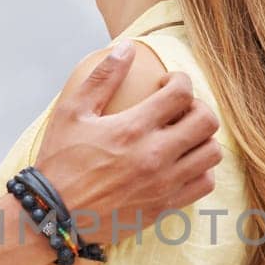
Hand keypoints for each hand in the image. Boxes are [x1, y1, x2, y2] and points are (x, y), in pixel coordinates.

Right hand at [34, 45, 222, 246]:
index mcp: (133, 128)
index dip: (180, 80)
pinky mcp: (164, 207)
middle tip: (178, 110)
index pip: (182, 93)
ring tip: (182, 136)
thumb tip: (127, 48)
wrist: (52, 216)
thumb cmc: (59, 161)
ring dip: (202, 138)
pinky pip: (205, 184)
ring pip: (212, 153)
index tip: (166, 85)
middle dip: (197, 107)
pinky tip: (181, 163)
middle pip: (206, 121)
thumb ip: (103, 77)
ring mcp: (163, 184)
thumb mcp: (73, 112)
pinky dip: (201, 169)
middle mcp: (155, 156)